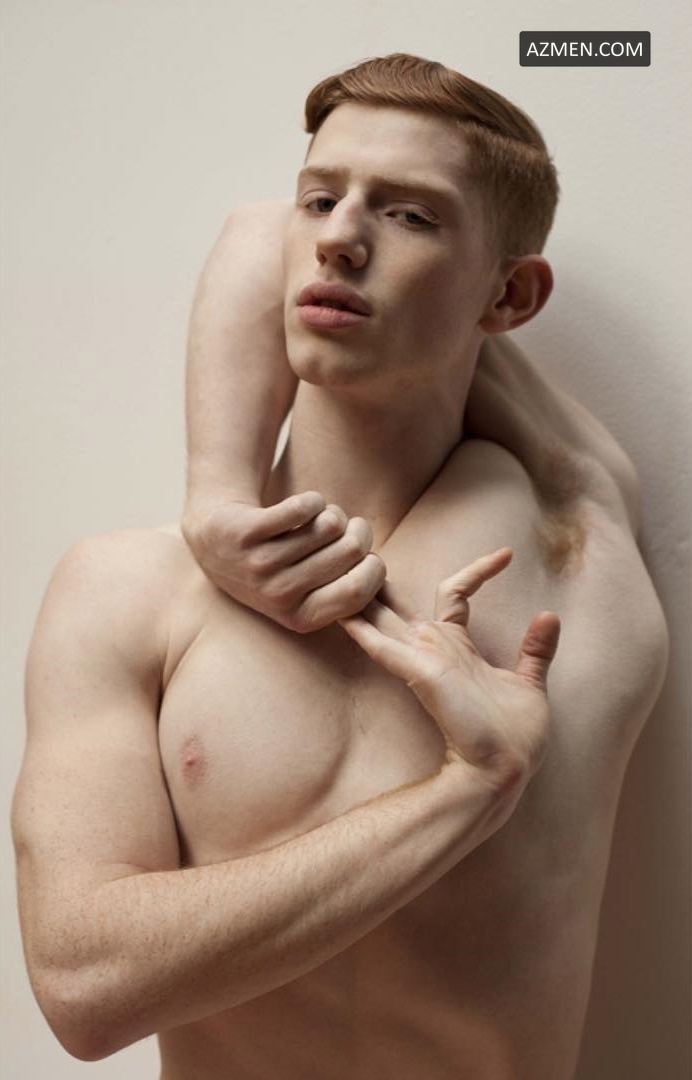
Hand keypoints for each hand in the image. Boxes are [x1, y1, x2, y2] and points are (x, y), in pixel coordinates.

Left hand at [182, 492, 386, 631]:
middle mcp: (278, 595)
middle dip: (356, 531)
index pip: (357, 591)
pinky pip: (304, 506)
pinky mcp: (246, 531)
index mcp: (300, 617)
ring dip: (330, 513)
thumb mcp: (304, 594)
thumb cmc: (275, 567)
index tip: (368, 554)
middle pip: (350, 551)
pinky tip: (301, 507)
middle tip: (344, 527)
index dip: (374, 566)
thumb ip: (341, 592)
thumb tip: (376, 572)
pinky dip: (311, 500)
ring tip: (317, 519)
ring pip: (329, 525)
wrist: (214, 542)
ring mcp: (259, 564)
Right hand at [339, 547, 560, 791]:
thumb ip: (537, 649)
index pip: (456, 593)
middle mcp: (435, 648)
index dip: (477, 570)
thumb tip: (550, 614)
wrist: (506, 767)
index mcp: (458, 646)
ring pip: (381, 618)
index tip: (508, 553)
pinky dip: (361, 628)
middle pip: (397, 603)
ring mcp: (422, 659)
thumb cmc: (515, 734)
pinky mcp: (417, 673)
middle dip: (380, 579)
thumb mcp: (530, 682)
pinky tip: (341, 611)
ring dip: (361, 594)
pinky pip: (381, 646)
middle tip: (361, 549)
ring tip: (342, 566)